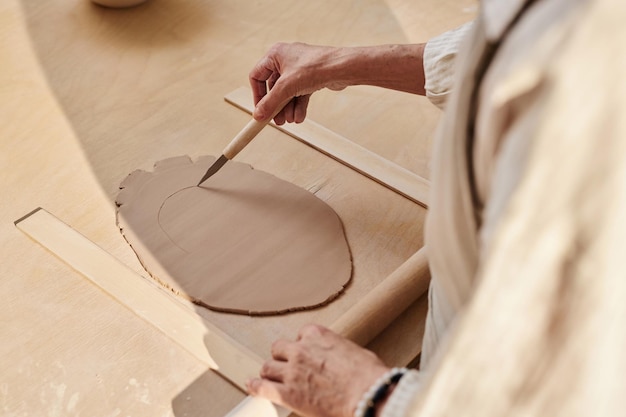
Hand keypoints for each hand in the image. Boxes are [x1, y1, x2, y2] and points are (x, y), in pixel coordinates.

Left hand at [246, 324, 389, 416]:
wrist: (367, 394)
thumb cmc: (368, 375)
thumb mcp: (353, 351)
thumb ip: (336, 350)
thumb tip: (338, 358)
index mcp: (317, 335)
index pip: (300, 335)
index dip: (301, 346)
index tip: (304, 353)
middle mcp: (301, 349)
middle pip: (278, 349)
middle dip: (282, 358)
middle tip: (286, 367)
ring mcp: (292, 371)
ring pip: (268, 367)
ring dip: (270, 373)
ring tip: (272, 379)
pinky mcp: (287, 393)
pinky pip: (262, 387)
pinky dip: (255, 386)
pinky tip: (251, 385)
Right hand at [248, 42, 348, 124]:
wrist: (341, 68)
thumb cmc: (314, 68)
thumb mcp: (286, 88)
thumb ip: (270, 103)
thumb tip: (258, 116)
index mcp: (275, 55)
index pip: (257, 76)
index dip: (258, 95)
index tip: (261, 111)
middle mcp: (286, 60)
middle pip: (274, 87)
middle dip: (276, 106)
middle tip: (277, 122)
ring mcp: (299, 69)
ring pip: (288, 92)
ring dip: (288, 108)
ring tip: (291, 121)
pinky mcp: (310, 77)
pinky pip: (299, 93)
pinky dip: (299, 106)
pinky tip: (299, 117)